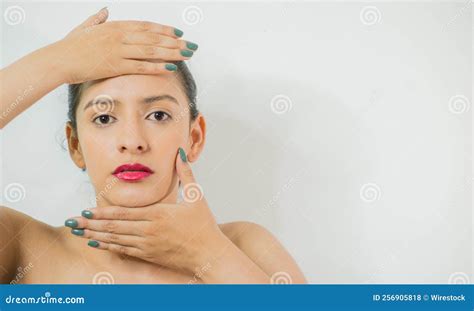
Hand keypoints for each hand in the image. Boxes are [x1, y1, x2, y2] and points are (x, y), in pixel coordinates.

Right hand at [55, 7, 197, 83]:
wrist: (58, 59)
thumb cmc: (70, 45)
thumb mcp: (85, 28)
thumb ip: (98, 19)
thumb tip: (105, 10)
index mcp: (115, 26)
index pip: (146, 26)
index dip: (164, 29)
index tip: (179, 33)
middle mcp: (120, 36)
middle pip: (153, 37)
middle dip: (175, 42)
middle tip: (192, 46)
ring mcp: (119, 50)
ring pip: (151, 50)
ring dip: (172, 53)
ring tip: (188, 55)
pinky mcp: (116, 65)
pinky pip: (141, 66)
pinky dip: (157, 67)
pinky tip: (171, 68)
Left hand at [65, 147, 227, 273]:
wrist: (209, 253)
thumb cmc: (203, 224)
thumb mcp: (196, 195)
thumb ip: (186, 173)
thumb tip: (180, 152)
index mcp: (158, 214)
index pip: (122, 213)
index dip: (101, 212)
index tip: (84, 210)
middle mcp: (148, 231)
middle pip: (113, 226)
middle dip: (89, 224)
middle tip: (70, 222)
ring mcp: (147, 245)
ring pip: (115, 239)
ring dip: (94, 235)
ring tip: (77, 232)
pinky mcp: (150, 255)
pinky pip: (124, 250)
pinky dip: (108, 246)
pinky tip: (97, 243)